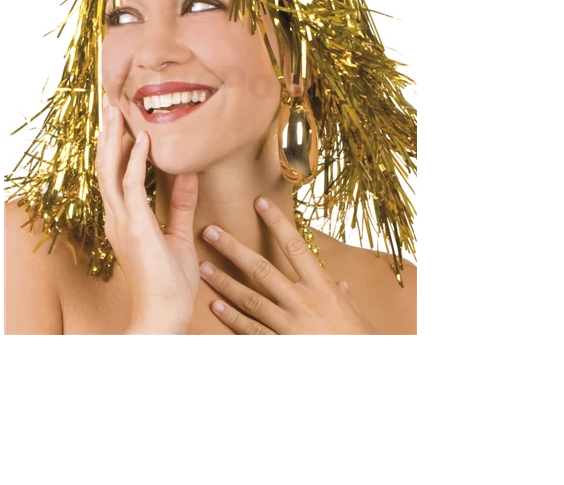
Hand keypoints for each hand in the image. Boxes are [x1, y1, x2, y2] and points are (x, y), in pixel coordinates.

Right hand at [96, 98, 199, 334]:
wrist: (164, 313)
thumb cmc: (169, 283)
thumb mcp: (178, 236)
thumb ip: (181, 205)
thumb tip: (188, 175)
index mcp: (124, 219)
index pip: (115, 175)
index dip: (117, 147)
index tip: (123, 122)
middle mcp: (116, 217)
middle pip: (106, 166)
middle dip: (109, 135)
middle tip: (113, 105)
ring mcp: (121, 221)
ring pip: (110, 169)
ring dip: (114, 138)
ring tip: (118, 111)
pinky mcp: (134, 226)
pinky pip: (131, 185)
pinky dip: (135, 160)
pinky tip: (141, 140)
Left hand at [198, 197, 376, 334]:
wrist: (361, 361)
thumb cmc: (358, 338)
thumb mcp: (353, 312)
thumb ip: (342, 295)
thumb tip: (341, 284)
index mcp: (322, 287)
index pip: (295, 246)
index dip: (276, 222)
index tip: (259, 202)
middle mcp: (303, 302)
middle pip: (262, 269)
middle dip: (233, 249)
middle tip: (210, 232)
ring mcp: (289, 325)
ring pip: (249, 299)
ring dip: (224, 282)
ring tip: (203, 267)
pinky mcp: (280, 344)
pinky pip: (251, 330)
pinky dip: (232, 318)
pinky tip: (216, 306)